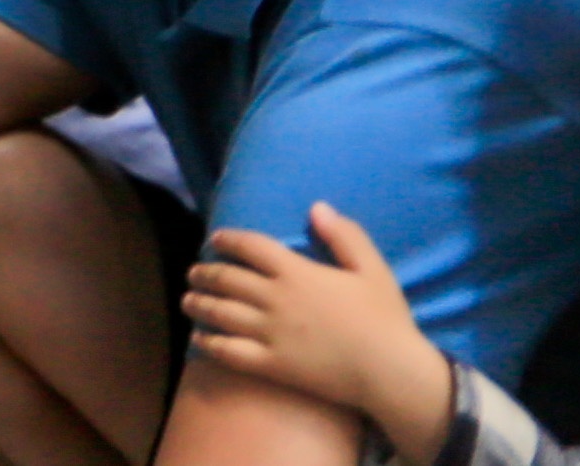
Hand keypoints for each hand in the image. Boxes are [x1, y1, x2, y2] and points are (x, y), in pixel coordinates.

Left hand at [183, 205, 453, 464]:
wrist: (390, 372)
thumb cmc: (385, 319)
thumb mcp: (371, 268)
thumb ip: (344, 235)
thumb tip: (317, 207)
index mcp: (296, 272)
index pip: (250, 247)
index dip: (228, 240)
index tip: (215, 239)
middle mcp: (275, 299)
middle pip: (227, 279)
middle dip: (205, 273)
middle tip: (194, 272)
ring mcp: (270, 333)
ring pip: (221, 313)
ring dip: (199, 303)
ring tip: (188, 300)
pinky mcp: (272, 364)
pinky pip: (230, 352)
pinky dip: (209, 344)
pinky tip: (199, 339)